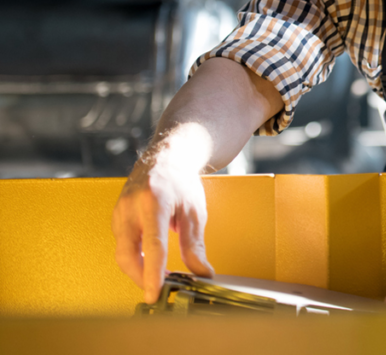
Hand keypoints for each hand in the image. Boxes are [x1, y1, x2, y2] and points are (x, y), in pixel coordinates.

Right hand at [111, 160, 213, 303]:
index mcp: (154, 203)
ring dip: (139, 270)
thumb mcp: (194, 212)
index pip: (152, 245)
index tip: (155, 293)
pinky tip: (150, 263)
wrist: (164, 159)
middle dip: (142, 278)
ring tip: (162, 277)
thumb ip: (195, 245)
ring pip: (122, 254)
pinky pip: (122, 246)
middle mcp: (131, 208)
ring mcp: (119, 213)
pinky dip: (135, 259)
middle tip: (162, 290)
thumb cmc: (180, 183)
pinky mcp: (115, 219)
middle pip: (127, 255)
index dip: (153, 273)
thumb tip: (201, 273)